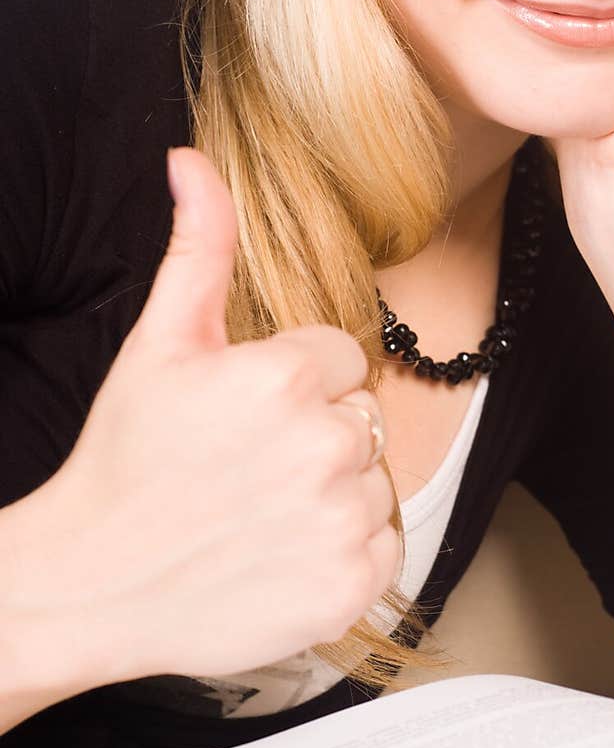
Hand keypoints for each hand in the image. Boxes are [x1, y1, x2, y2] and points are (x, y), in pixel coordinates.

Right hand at [26, 147, 399, 684]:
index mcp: (288, 376)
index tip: (243, 418)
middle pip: (361, 416)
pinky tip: (285, 552)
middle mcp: (327, 445)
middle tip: (247, 466)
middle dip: (315, 432)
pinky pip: (386, 545)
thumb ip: (199, 246)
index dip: (293, 384)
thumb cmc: (126, 458)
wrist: (92, 583)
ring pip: (376, 479)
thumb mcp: (159, 342)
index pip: (341, 358)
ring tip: (261, 511)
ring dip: (333, 492)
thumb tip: (193, 160)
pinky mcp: (352, 587)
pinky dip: (347, 551)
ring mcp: (343, 521)